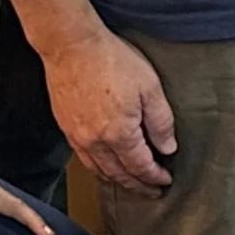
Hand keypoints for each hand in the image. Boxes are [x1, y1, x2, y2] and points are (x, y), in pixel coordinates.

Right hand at [40, 26, 177, 192]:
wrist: (70, 44)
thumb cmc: (110, 59)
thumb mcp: (149, 87)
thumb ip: (161, 122)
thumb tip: (167, 148)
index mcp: (119, 134)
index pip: (140, 167)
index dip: (154, 177)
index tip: (165, 181)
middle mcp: (96, 142)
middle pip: (119, 175)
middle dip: (138, 185)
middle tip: (151, 190)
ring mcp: (78, 136)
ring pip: (99, 171)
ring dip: (118, 180)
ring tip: (131, 182)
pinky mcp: (66, 127)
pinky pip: (84, 158)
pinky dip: (98, 168)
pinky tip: (106, 165)